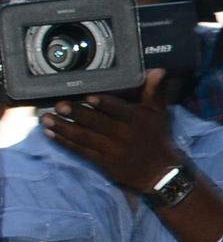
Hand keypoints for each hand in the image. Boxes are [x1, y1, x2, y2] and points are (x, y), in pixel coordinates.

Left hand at [40, 69, 182, 192]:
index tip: (89, 97)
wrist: (158, 171)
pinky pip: (80, 151)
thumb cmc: (156, 136)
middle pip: (97, 123)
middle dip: (77, 114)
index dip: (104, 104)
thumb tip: (157, 70)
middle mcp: (122, 134)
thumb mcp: (158, 112)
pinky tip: (50, 134)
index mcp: (136, 119)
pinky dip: (64, 142)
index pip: (119, 110)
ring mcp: (110, 149)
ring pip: (84, 137)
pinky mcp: (101, 162)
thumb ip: (153, 91)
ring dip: (64, 127)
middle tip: (59, 105)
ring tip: (46, 119)